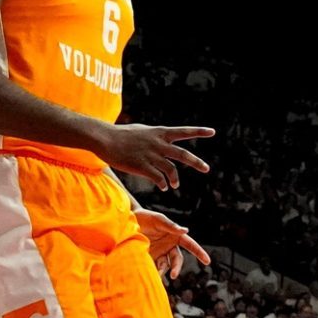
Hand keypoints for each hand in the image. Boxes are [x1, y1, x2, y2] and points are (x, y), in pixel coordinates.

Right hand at [98, 122, 213, 188]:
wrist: (105, 139)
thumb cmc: (122, 134)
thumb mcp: (144, 130)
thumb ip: (156, 135)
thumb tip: (165, 136)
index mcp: (160, 133)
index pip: (184, 131)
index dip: (199, 132)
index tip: (212, 132)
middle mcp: (159, 144)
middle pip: (183, 155)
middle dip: (197, 162)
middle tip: (207, 169)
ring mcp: (151, 156)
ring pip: (171, 170)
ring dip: (175, 179)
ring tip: (175, 185)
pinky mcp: (141, 166)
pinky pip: (158, 178)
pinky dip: (163, 183)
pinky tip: (164, 187)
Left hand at [138, 207, 212, 278]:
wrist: (127, 222)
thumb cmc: (146, 217)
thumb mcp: (159, 219)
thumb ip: (171, 226)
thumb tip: (186, 231)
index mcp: (176, 236)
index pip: (191, 245)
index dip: (200, 253)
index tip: (208, 261)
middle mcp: (169, 246)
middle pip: (177, 260)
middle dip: (176, 268)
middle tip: (173, 275)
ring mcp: (159, 253)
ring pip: (165, 266)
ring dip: (162, 270)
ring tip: (156, 274)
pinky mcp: (149, 258)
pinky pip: (154, 267)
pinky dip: (153, 271)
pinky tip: (150, 273)